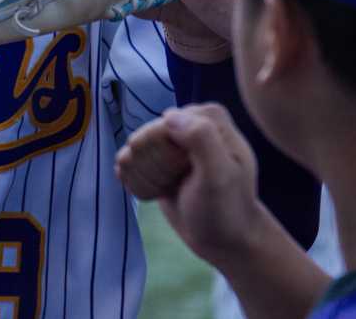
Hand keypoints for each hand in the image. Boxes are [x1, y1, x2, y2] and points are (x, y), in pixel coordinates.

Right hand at [116, 104, 268, 268]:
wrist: (225, 239)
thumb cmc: (226, 209)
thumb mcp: (219, 176)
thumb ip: (202, 139)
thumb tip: (168, 115)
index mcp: (209, 117)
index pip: (162, 126)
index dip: (166, 156)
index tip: (185, 177)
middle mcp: (189, 122)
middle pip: (144, 139)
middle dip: (154, 169)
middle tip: (178, 187)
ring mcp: (172, 140)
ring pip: (133, 151)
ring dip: (145, 178)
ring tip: (170, 191)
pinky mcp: (158, 157)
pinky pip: (129, 162)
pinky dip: (138, 182)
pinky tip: (157, 193)